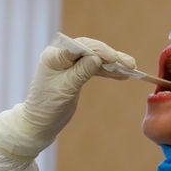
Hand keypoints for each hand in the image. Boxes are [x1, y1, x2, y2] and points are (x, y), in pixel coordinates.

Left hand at [0, 37, 134, 158]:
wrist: (39, 123)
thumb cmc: (48, 107)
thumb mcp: (66, 90)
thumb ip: (81, 72)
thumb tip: (98, 57)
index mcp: (54, 56)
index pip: (79, 46)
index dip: (99, 50)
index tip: (114, 58)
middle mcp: (60, 55)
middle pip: (90, 49)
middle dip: (110, 55)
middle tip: (130, 64)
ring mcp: (68, 63)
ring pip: (94, 58)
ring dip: (112, 63)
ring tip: (131, 69)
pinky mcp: (74, 72)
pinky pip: (93, 68)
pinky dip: (107, 71)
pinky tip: (122, 75)